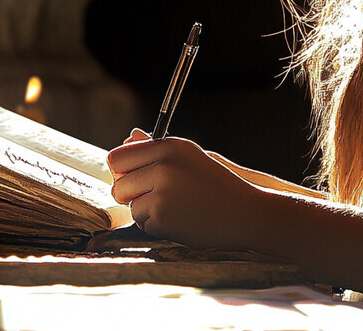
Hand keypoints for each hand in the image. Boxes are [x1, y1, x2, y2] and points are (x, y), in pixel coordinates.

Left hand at [107, 129, 263, 249]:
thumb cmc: (215, 183)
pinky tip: (180, 219)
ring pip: (130, 207)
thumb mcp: (187, 157)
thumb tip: (129, 136)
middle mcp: (164, 165)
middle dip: (130, 195)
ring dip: (146, 212)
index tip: (135, 178)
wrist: (244, 212)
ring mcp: (163, 192)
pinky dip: (157, 226)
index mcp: (169, 146)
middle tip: (156, 196)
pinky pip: (143, 224)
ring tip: (175, 207)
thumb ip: (155, 147)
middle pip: (118, 185)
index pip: (118, 158)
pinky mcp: (163, 217)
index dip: (122, 172)